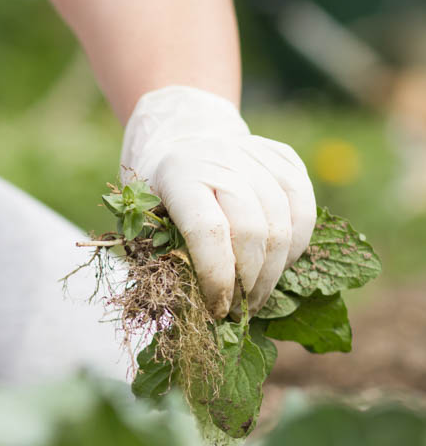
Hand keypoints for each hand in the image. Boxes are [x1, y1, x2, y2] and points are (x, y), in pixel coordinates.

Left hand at [120, 86, 315, 317]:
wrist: (182, 136)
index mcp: (178, 175)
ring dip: (275, 271)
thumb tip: (189, 309)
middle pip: (251, 230)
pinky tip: (281, 264)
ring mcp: (255, 153)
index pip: (207, 232)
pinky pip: (304, 206)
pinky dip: (297, 243)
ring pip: (283, 223)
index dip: (217, 278)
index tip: (217, 309)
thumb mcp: (143, 217)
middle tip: (240, 309)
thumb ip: (163, 255)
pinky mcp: (283, 156)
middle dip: (248, 282)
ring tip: (258, 296)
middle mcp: (220, 158)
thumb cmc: (158, 189)